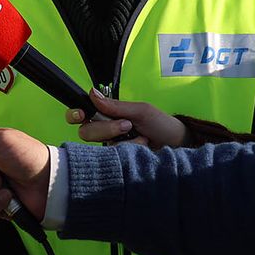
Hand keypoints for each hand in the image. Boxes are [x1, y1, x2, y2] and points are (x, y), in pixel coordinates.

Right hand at [71, 90, 186, 148]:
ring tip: (142, 138)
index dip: (75, 114)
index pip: (80, 114)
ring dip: (122, 141)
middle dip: (105, 128)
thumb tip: (91, 92)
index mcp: (107, 115)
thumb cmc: (161, 125)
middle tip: (127, 125)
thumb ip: (115, 106)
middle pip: (86, 132)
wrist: (179, 146)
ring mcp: (111, 147)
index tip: (81, 114)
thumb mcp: (140, 110)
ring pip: (99, 146)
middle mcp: (105, 131)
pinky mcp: (118, 162)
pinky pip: (112, 158)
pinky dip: (128, 151)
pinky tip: (141, 149)